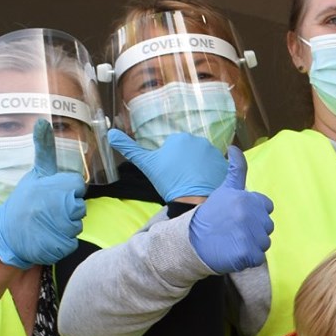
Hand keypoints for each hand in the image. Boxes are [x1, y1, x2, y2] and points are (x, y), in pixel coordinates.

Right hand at [0, 120, 85, 267]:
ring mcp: (60, 226)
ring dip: (65, 227)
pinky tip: (47, 237)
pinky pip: (71, 242)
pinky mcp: (60, 245)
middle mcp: (58, 205)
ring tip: (46, 224)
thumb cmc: (24, 201)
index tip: (52, 194)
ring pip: (77, 225)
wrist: (7, 234)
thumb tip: (41, 121)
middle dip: (68, 210)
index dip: (68, 190)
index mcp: (54, 185)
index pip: (77, 185)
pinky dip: (62, 242)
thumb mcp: (35, 173)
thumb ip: (44, 149)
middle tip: (48, 211)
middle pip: (80, 206)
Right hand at [106, 127, 229, 201]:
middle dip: (188, 164)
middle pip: (191, 152)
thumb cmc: (169, 183)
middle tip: (183, 180)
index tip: (172, 174)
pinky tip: (207, 185)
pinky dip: (214, 175)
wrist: (193, 202)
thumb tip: (110, 133)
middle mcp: (199, 140)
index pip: (176, 148)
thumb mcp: (147, 165)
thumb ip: (129, 148)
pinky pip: (219, 167)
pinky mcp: (226, 164)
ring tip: (195, 184)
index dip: (173, 163)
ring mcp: (214, 152)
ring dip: (201, 169)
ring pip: (205, 159)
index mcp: (179, 138)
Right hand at [185, 146, 273, 273]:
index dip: (254, 212)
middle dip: (254, 229)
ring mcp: (250, 235)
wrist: (192, 240)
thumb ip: (237, 169)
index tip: (238, 215)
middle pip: (266, 226)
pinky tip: (234, 252)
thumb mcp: (225, 189)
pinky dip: (248, 258)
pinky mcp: (248, 254)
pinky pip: (258, 257)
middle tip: (234, 230)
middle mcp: (250, 215)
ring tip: (233, 241)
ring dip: (252, 244)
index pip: (266, 207)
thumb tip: (234, 147)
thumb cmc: (211, 214)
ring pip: (264, 242)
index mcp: (247, 199)